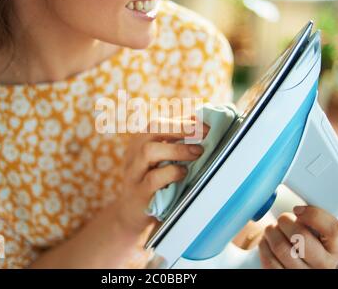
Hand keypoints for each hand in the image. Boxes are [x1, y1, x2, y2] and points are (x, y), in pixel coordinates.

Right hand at [114, 117, 208, 233]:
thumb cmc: (154, 185)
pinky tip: (183, 173)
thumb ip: (176, 147)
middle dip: (180, 128)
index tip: (205, 126)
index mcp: (140, 142)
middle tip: (203, 134)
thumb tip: (203, 130)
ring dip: (177, 150)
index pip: (159, 123)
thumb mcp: (161, 163)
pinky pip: (152, 179)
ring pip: (149, 151)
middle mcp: (134, 153)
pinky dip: (171, 173)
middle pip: (152, 128)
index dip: (183, 121)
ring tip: (197, 153)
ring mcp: (134, 173)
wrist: (131, 216)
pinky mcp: (138, 193)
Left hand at [259, 206, 337, 268]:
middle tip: (282, 219)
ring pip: (282, 248)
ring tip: (272, 229)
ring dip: (271, 232)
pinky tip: (267, 241)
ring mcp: (305, 273)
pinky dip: (264, 246)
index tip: (298, 209)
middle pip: (301, 237)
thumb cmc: (306, 240)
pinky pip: (270, 260)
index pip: (333, 229)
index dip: (313, 215)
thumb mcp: (318, 230)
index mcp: (337, 249)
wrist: (296, 261)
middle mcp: (324, 265)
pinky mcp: (284, 277)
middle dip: (286, 221)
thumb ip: (315, 218)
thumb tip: (299, 206)